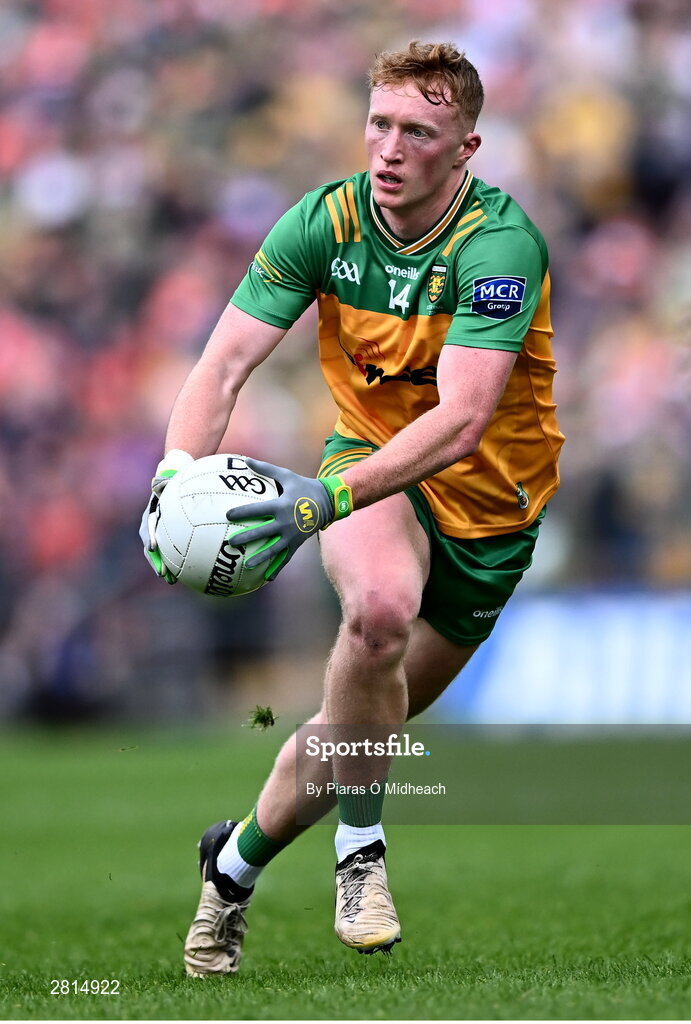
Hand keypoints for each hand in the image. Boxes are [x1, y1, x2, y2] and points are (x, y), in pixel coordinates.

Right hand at [139, 449, 193, 583]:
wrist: (172, 479)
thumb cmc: (173, 476)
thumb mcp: (170, 476)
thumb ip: (166, 480)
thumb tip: (163, 477)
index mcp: (151, 512)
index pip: (148, 526)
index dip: (150, 537)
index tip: (153, 547)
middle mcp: (152, 525)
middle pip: (151, 546)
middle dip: (156, 561)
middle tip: (164, 574)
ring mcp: (159, 532)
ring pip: (160, 553)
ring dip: (164, 567)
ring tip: (172, 580)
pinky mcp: (168, 537)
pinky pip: (171, 551)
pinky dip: (176, 562)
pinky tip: (189, 573)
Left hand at [226, 457, 352, 581]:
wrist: (327, 502)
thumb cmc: (304, 487)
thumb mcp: (286, 475)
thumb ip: (266, 469)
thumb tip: (245, 460)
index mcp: (281, 506)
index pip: (257, 510)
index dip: (242, 512)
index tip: (228, 515)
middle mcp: (285, 522)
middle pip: (262, 532)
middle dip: (246, 538)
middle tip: (231, 543)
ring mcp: (291, 535)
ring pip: (273, 549)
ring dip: (260, 557)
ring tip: (247, 565)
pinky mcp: (296, 543)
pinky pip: (285, 558)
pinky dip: (277, 568)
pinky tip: (267, 579)